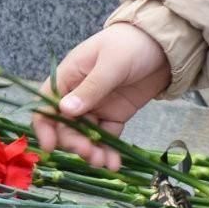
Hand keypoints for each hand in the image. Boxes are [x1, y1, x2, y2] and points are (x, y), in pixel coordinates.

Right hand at [32, 23, 170, 170]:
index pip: (47, 104)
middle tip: (88, 153)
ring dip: (91, 151)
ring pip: (86, 135)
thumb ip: (90, 88)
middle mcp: (78, 94)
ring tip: (103, 163)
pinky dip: (108, 151)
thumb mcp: (111, 64)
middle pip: (66, 126)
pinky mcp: (115, 115)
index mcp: (69, 76)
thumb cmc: (131, 44)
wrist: (164, 44)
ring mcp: (97, 106)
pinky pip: (106, 137)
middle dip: (74, 142)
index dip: (44, 127)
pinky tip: (114, 164)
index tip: (50, 147)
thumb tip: (64, 110)